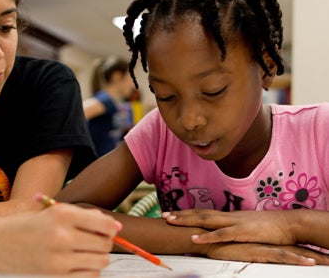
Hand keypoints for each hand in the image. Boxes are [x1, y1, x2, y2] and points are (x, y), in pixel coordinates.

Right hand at [0, 203, 119, 274]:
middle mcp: (62, 236)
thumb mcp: (53, 212)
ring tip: (84, 252)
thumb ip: (83, 216)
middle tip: (94, 241)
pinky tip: (77, 264)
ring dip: (97, 257)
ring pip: (100, 261)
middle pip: (105, 244)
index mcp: (62, 214)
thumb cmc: (27, 224)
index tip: (109, 230)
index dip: (112, 228)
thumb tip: (114, 227)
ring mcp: (58, 259)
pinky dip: (89, 271)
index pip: (105, 224)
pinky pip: (89, 276)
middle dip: (105, 243)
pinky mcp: (55, 276)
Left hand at [162, 209, 295, 245]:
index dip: (186, 213)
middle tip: (162, 215)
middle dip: (180, 215)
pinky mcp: (242, 232)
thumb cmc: (268, 227)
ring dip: (187, 220)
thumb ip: (232, 228)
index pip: (202, 212)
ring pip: (206, 220)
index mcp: (228, 216)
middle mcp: (227, 216)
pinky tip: (195, 238)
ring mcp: (234, 223)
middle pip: (199, 214)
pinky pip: (222, 234)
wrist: (288, 224)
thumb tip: (221, 232)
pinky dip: (207, 236)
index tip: (170, 213)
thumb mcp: (246, 227)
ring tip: (171, 222)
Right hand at [205, 242, 328, 265]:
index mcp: (264, 242)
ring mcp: (263, 246)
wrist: (205, 237)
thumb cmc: (218, 244)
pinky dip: (297, 260)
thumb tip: (253, 255)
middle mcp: (267, 243)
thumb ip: (247, 250)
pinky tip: (310, 263)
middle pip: (297, 249)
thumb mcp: (236, 249)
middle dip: (317, 255)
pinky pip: (281, 257)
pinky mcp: (258, 251)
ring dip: (314, 258)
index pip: (290, 247)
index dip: (308, 252)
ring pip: (294, 253)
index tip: (324, 258)